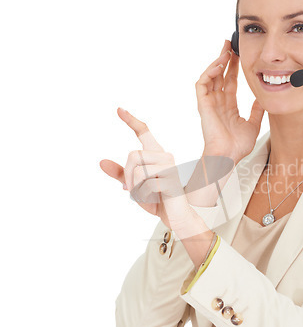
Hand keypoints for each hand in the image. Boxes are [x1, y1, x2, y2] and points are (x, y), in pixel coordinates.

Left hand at [100, 108, 193, 229]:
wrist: (176, 217)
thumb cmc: (157, 200)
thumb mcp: (134, 187)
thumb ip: (120, 174)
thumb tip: (102, 162)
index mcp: (156, 155)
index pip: (144, 133)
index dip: (131, 121)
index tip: (118, 109)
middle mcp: (165, 156)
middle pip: (133, 155)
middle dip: (127, 175)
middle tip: (130, 190)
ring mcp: (169, 167)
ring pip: (138, 170)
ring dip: (135, 188)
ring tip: (145, 195)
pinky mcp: (171, 180)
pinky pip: (145, 185)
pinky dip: (143, 196)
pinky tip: (154, 199)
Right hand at [196, 40, 264, 162]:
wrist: (228, 156)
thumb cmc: (237, 146)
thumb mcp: (253, 124)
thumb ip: (257, 111)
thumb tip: (263, 99)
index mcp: (228, 106)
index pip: (231, 82)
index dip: (234, 68)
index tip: (240, 55)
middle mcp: (218, 102)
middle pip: (220, 75)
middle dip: (225, 59)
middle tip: (231, 44)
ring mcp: (210, 102)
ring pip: (211, 76)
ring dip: (217, 61)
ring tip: (226, 50)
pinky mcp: (203, 104)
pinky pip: (203, 84)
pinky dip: (210, 72)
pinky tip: (219, 64)